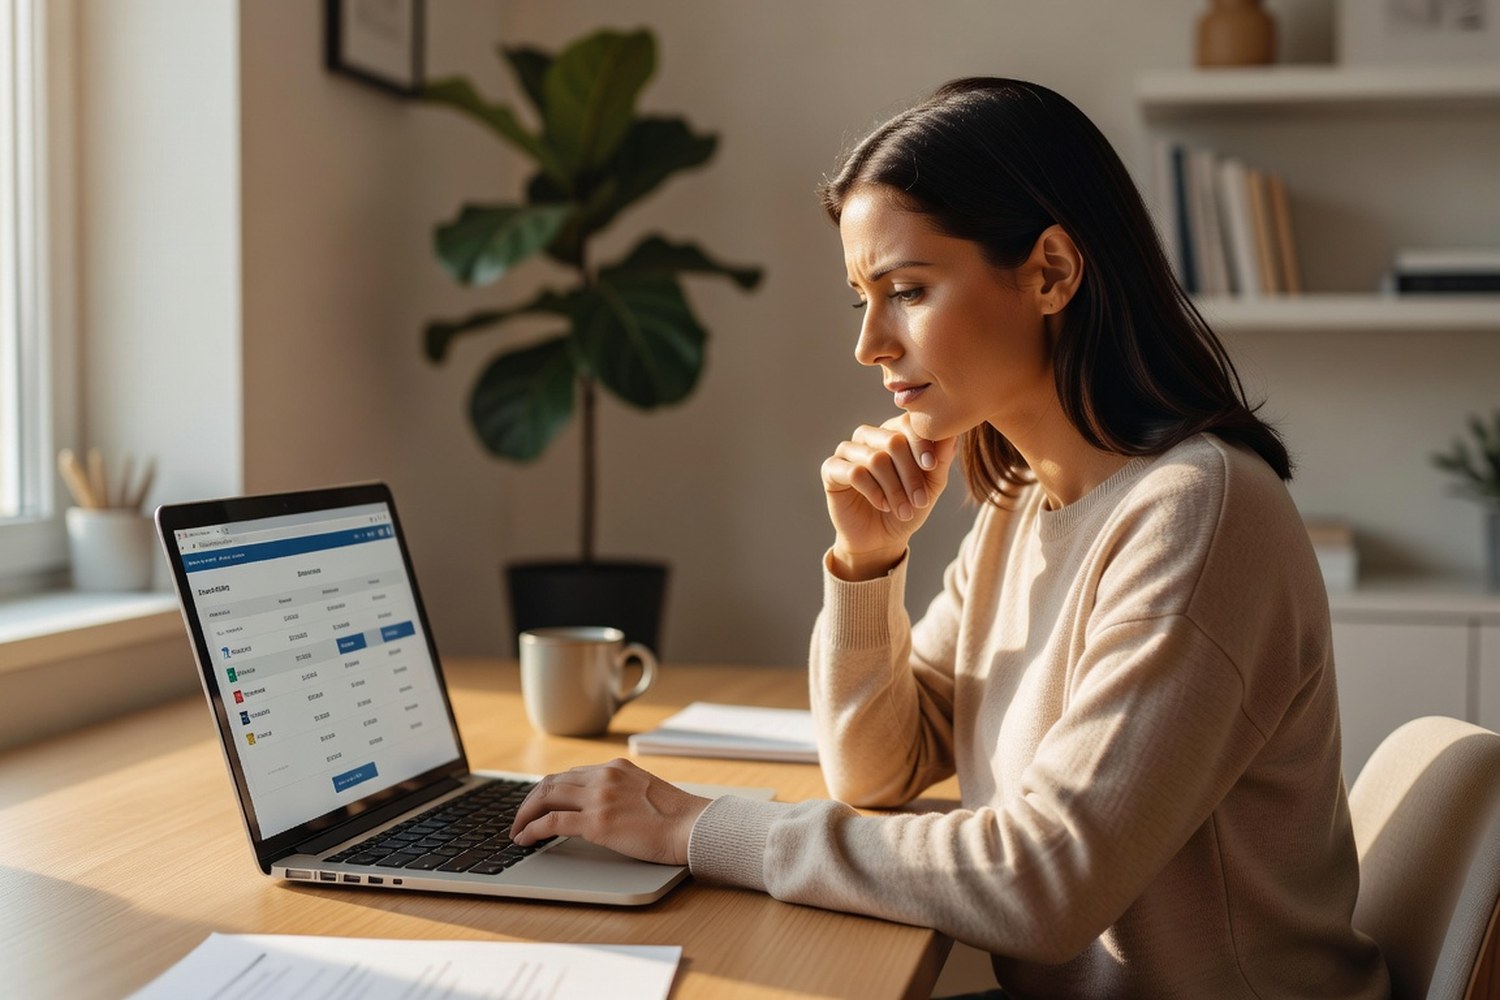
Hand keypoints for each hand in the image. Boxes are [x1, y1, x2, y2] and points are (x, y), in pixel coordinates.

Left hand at [509, 758, 710, 865]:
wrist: (692, 827)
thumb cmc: (676, 817)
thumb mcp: (645, 791)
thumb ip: (620, 791)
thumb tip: (599, 808)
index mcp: (615, 767)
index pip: (570, 774)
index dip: (548, 791)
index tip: (538, 805)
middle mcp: (604, 777)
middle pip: (551, 783)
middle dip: (529, 801)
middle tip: (519, 819)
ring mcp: (599, 798)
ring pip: (545, 797)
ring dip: (524, 814)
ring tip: (517, 831)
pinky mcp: (597, 822)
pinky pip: (551, 822)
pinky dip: (531, 830)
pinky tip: (524, 840)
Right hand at [820, 414, 956, 579]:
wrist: (882, 539)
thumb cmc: (909, 507)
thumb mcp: (931, 486)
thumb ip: (940, 459)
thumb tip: (952, 434)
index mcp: (893, 431)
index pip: (908, 422)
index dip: (921, 443)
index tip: (931, 467)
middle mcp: (869, 436)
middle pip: (892, 440)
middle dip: (910, 474)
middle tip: (921, 501)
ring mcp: (848, 450)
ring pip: (875, 458)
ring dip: (895, 489)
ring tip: (904, 510)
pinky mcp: (831, 469)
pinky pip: (854, 472)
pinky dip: (874, 492)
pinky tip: (883, 505)